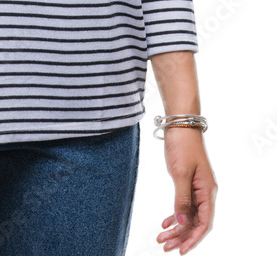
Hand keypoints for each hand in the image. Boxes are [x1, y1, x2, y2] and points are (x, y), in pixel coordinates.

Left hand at [156, 128, 216, 252]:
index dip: (193, 238)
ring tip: (160, 238)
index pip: (204, 223)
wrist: (180, 123)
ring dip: (176, 227)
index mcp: (207, 190)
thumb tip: (182, 222)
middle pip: (195, 222)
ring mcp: (197, 187)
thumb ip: (181, 199)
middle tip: (164, 246)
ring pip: (188, 214)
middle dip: (181, 236)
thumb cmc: (182, 145)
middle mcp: (205, 191)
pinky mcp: (188, 182)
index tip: (181, 250)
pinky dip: (174, 215)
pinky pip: (184, 204)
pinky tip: (165, 223)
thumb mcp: (180, 173)